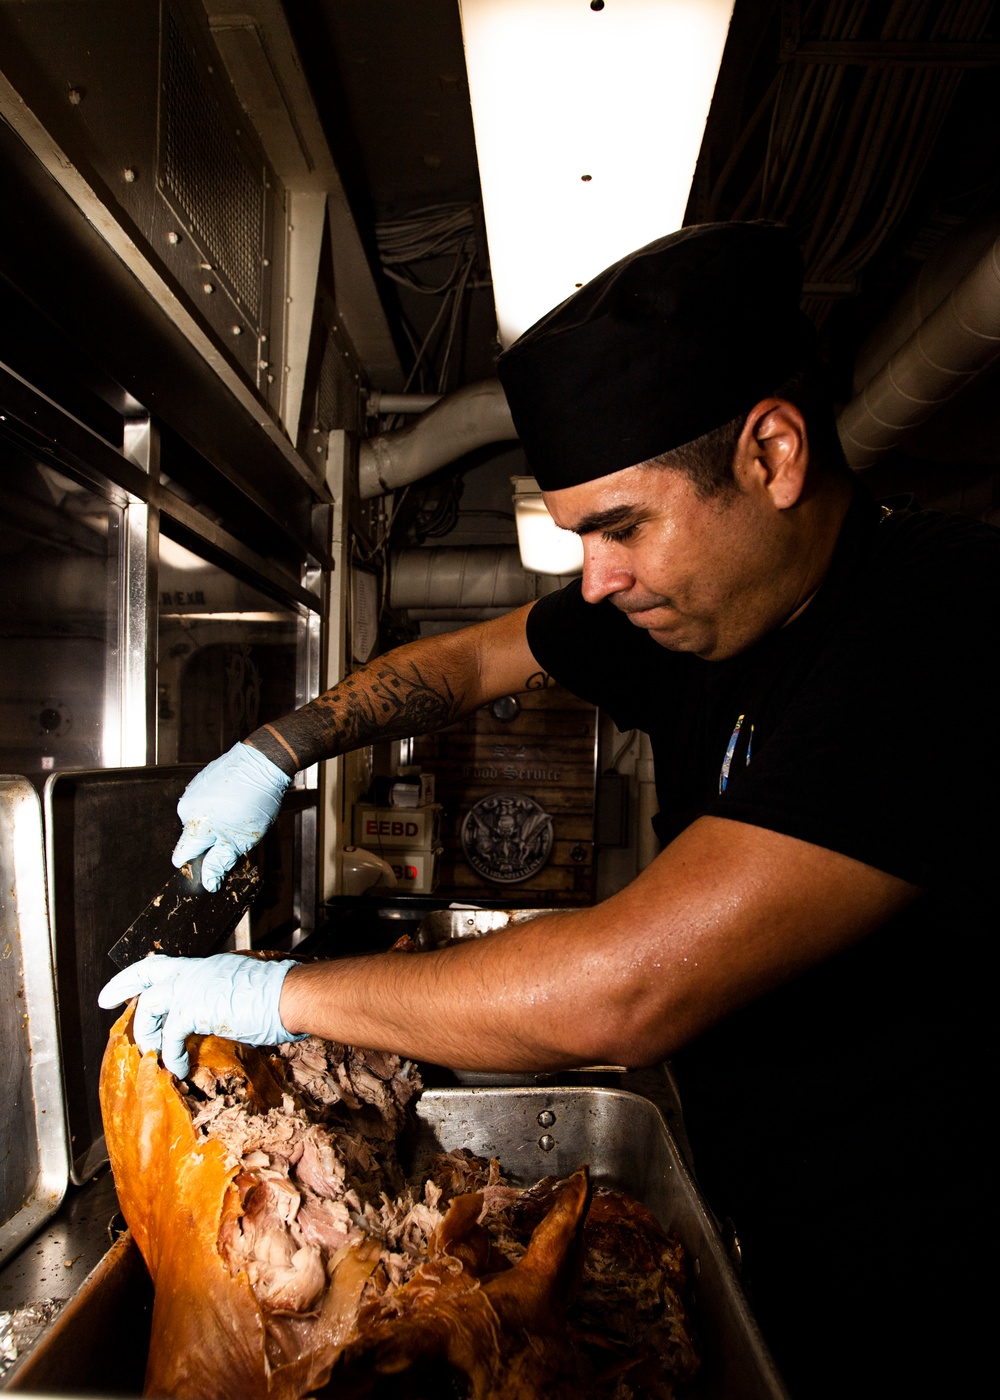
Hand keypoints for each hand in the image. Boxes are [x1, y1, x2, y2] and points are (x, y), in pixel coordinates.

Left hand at [98, 952, 305, 1077]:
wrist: (289, 995)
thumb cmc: (278, 994)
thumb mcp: (242, 989)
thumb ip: (221, 998)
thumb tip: (219, 1013)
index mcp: (206, 967)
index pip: (167, 966)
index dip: (143, 975)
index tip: (128, 984)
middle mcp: (195, 972)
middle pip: (147, 973)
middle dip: (122, 986)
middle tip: (105, 1001)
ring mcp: (193, 987)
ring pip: (150, 1006)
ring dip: (147, 1032)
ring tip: (154, 1051)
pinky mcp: (194, 1008)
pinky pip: (170, 1035)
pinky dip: (170, 1053)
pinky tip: (177, 1066)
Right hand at [172, 742, 290, 891]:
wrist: (263, 762)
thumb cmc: (256, 800)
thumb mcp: (241, 840)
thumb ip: (220, 862)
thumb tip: (208, 883)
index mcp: (196, 826)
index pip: (181, 856)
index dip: (195, 865)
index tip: (210, 865)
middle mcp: (188, 809)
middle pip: (192, 838)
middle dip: (211, 842)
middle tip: (235, 834)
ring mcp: (193, 793)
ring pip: (199, 820)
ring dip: (215, 824)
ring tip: (237, 813)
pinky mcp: (200, 782)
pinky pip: (203, 803)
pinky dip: (216, 808)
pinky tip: (234, 801)